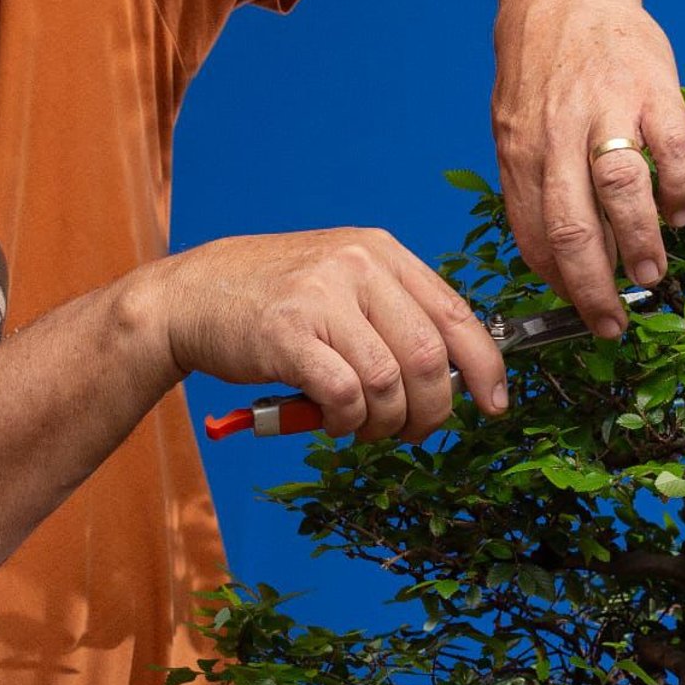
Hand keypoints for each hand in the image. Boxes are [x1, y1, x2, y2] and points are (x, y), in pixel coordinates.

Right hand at [146, 229, 507, 442]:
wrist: (189, 296)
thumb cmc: (271, 301)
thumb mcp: (340, 285)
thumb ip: (392, 316)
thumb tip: (451, 377)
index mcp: (381, 252)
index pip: (455, 313)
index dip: (483, 366)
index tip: (494, 403)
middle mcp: (358, 265)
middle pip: (426, 356)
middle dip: (429, 410)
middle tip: (412, 432)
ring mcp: (322, 296)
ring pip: (387, 383)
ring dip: (382, 423)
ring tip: (360, 427)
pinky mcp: (287, 332)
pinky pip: (344, 395)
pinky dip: (345, 420)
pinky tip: (330, 419)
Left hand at [492, 0, 684, 336]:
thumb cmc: (541, 67)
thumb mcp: (513, 123)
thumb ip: (532, 184)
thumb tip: (555, 257)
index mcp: (519, 147)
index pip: (533, 233)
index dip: (557, 282)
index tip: (578, 311)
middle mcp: (558, 131)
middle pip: (573, 226)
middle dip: (595, 287)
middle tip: (613, 323)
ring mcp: (608, 107)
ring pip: (623, 193)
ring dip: (641, 245)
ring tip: (651, 277)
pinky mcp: (655, 86)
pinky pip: (674, 152)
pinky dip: (680, 192)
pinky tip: (679, 214)